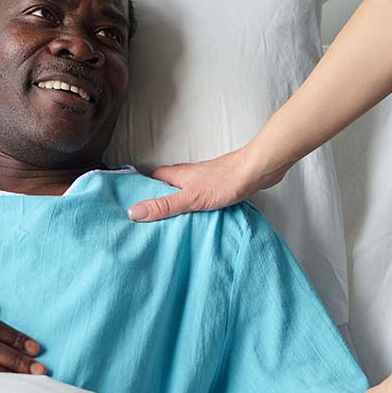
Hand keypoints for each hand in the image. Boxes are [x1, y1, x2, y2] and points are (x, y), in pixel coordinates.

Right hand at [125, 148, 289, 221]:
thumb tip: (134, 212)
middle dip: (160, 197)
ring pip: (186, 190)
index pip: (153, 178)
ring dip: (180, 202)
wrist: (258, 171)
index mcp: (178, 174)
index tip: (133, 202)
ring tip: (173, 220)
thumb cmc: (225, 181)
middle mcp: (190, 175)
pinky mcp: (221, 186)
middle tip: (152, 216)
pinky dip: (198, 206)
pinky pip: (203, 196)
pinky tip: (200, 217)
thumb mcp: (190, 199)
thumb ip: (164, 206)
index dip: (143, 188)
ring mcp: (206, 180)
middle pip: (169, 185)